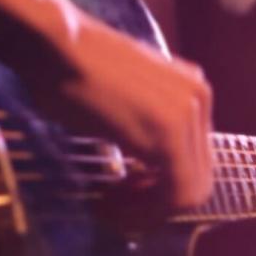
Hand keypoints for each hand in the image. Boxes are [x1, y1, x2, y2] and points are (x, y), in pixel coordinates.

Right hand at [0, 0, 212, 208]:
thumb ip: (149, 126)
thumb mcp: (126, 98)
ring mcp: (189, 117)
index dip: (160, 187)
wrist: (54, 44)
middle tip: (114, 205)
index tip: (122, 191)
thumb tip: (147, 169)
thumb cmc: (72, 67)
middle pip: (196, 178)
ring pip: (189, 193)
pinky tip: (109, 203)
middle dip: (156, 203)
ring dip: (148, 211)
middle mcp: (201, 100)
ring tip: (109, 207)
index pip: (194, 158)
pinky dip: (144, 211)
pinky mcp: (169, 137)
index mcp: (194, 90)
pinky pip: (174, 195)